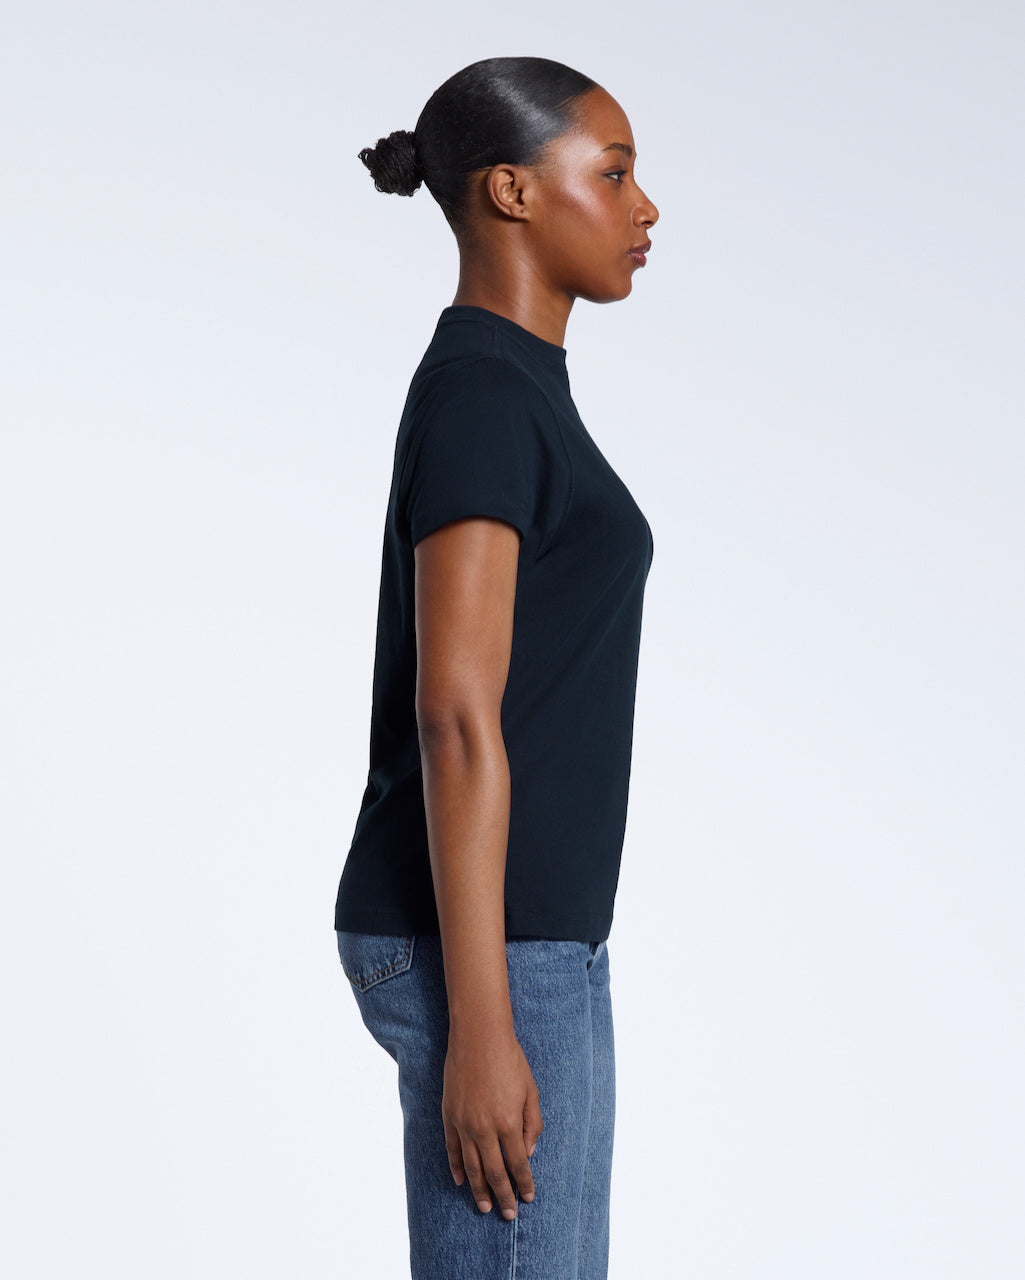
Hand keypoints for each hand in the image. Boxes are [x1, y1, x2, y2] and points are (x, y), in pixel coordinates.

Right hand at [442, 1025, 542, 1219]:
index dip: (525, 1184)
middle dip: (503, 1197)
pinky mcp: (449, 1116)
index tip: (529, 1198)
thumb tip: (527, 1153)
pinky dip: (456, 1168)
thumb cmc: (510, 1060)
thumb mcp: (531, 1091)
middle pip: (495, 1173)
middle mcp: (485, 1129)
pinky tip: (461, 1181)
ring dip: (479, 1190)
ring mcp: (464, 1124)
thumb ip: (532, 1125)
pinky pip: (452, 1150)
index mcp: (509, 1123)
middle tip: (508, 1214)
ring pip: (471, 1167)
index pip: (518, 1164)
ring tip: (484, 1207)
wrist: (478, 1036)